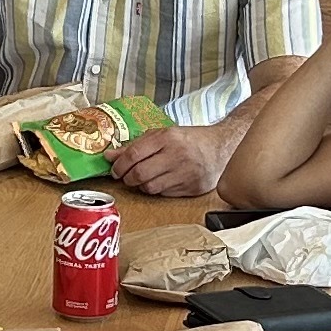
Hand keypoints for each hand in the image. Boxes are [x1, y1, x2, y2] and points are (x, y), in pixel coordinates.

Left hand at [110, 117, 238, 198]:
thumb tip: (109, 156)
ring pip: (150, 188)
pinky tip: (160, 181)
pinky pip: (164, 194)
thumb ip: (135, 145)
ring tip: (143, 178)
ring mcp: (185, 173)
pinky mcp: (191, 188)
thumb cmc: (189, 140)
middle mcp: (176, 155)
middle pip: (140, 174)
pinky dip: (157, 190)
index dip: (120, 165)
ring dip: (141, 186)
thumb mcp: (162, 135)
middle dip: (127, 178)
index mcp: (168, 138)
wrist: (221, 147)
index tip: (115, 169)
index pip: (134, 154)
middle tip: (126, 177)